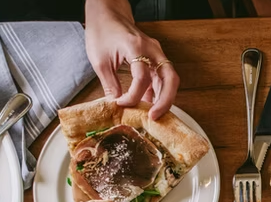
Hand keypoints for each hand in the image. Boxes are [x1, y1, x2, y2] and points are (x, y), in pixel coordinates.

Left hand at [84, 0, 179, 119]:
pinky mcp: (155, 57)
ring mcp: (156, 53)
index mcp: (136, 47)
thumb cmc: (102, 31)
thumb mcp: (100, 60)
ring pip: (170, 79)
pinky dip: (159, 92)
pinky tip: (149, 103)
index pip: (142, 78)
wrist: (107, 13)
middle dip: (165, 101)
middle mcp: (152, 49)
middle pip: (170, 78)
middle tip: (154, 117)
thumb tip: (117, 106)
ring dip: (165, 98)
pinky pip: (163, 77)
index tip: (122, 104)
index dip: (133, 96)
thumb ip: (110, 84)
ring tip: (153, 114)